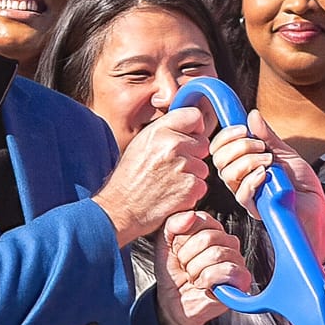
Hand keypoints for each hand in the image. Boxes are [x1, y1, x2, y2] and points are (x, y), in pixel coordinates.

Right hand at [93, 98, 214, 241]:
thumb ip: (165, 131)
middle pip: (203, 144)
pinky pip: (201, 186)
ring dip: (192, 176)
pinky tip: (173, 194)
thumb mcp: (141, 144)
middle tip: (172, 167)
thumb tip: (187, 126)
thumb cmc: (128, 179)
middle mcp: (172, 145)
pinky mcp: (190, 187)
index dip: (195, 129)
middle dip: (193, 155)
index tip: (190, 137)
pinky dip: (191, 193)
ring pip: (203, 167)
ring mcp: (182, 166)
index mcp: (159, 131)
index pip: (194, 116)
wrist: (120, 209)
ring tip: (170, 182)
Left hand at [154, 210, 244, 324]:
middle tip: (186, 268)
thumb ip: (173, 223)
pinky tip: (203, 285)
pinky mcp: (241, 280)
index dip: (183, 239)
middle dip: (188, 257)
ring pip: (216, 254)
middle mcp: (228, 243)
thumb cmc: (173, 272)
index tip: (179, 251)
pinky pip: (226, 271)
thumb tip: (190, 215)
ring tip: (194, 277)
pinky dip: (207, 280)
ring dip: (195, 270)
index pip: (201, 220)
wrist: (173, 301)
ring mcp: (237, 261)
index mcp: (213, 230)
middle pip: (208, 238)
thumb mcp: (165, 242)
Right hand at [211, 126, 324, 269]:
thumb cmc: (303, 185)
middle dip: (239, 146)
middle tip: (262, 147)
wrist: (317, 207)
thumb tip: (252, 115)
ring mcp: (247, 195)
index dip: (227, 135)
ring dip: (248, 161)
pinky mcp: (255, 209)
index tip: (244, 128)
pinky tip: (266, 175)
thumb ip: (267, 136)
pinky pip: (242, 194)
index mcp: (244, 163)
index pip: (220, 148)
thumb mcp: (286, 152)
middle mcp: (241, 179)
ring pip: (228, 175)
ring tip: (269, 161)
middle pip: (219, 160)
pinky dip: (252, 179)